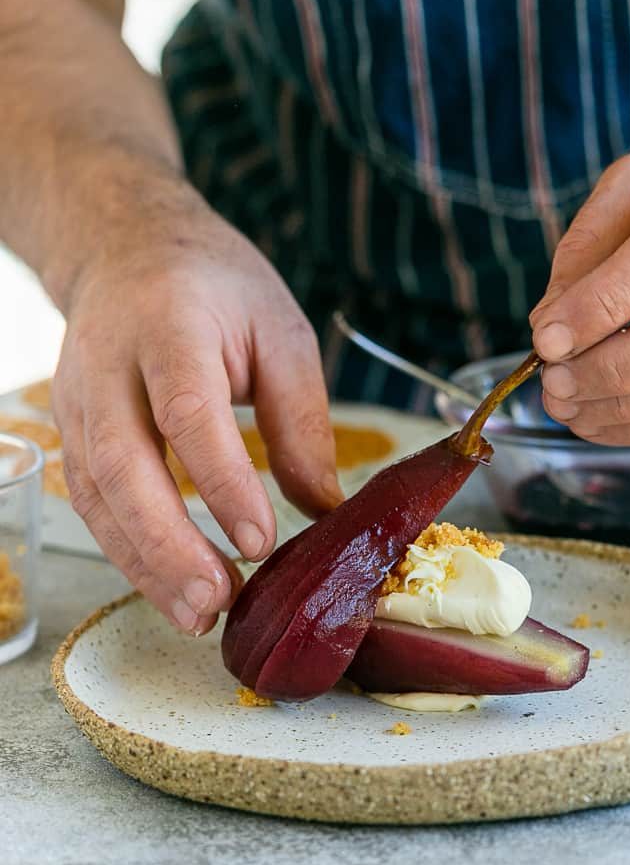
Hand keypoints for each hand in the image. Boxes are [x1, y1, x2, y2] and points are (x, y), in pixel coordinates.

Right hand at [54, 203, 342, 633]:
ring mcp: (78, 401)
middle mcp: (109, 367)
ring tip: (198, 614)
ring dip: (144, 563)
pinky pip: (92, 501)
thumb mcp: (280, 332)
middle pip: (125, 466)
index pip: (188, 413)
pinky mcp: (72, 431)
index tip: (260, 542)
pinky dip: (127, 550)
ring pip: (98, 496)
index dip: (221, 482)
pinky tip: (167, 585)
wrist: (125, 249)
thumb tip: (322, 508)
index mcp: (170, 328)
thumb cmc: (214, 288)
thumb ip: (300, 419)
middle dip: (169, 545)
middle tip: (217, 602)